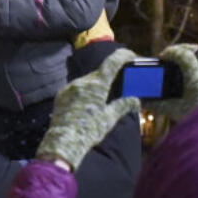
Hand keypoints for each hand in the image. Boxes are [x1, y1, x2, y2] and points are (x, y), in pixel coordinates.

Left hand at [36, 48, 142, 170]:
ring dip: (96, 85)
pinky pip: (76, 88)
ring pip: (87, 81)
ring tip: (103, 97)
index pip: (111, 63)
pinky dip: (85, 92)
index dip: (122, 56)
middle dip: (109, 75)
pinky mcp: (61, 95)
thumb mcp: (109, 119)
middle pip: (99, 73)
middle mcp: (82, 82)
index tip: (130, 55)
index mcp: (96, 85)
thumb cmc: (89, 131)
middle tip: (119, 81)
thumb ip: (123, 106)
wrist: (64, 142)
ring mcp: (70, 88)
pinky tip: (88, 104)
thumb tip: (136, 100)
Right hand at [146, 44, 197, 119]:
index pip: (183, 54)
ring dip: (194, 54)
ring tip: (183, 60)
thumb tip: (141, 100)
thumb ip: (157, 103)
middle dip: (182, 49)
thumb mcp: (174, 110)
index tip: (162, 56)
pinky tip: (196, 70)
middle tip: (172, 55)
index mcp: (197, 77)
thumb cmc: (196, 119)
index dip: (171, 52)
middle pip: (196, 50)